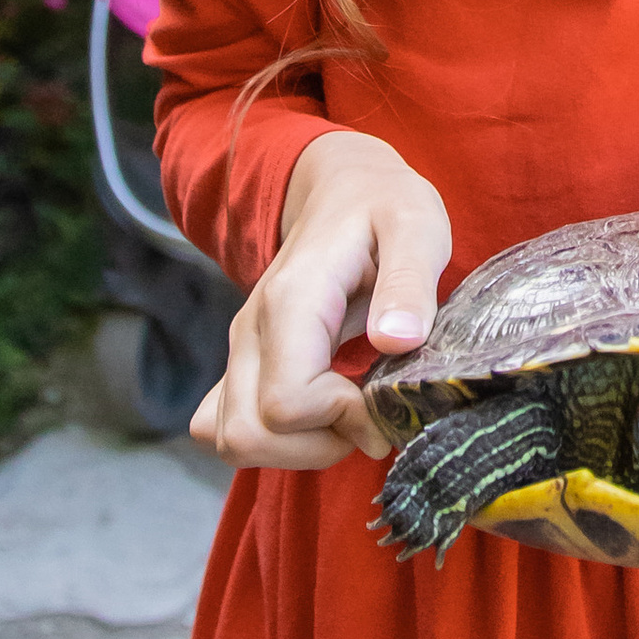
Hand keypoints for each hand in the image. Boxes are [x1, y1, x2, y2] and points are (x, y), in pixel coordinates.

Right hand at [191, 131, 453, 469]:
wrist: (343, 188)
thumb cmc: (384, 207)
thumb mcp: (417, 227)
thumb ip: (409, 283)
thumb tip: (396, 340)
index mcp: (291, 301)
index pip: (286, 404)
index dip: (342, 420)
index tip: (385, 399)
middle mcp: (251, 330)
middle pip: (249, 434)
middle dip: (318, 446)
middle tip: (370, 416)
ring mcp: (240, 349)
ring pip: (233, 439)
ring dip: (298, 450)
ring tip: (351, 414)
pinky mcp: (242, 363)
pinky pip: (222, 426)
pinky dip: (271, 442)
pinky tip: (319, 417)